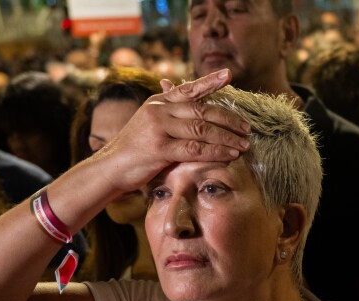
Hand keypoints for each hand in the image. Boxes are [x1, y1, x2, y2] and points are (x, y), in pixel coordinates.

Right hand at [93, 69, 251, 192]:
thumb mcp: (148, 121)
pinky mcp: (160, 149)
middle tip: (247, 128)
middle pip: (202, 111)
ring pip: (202, 130)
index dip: (210, 82)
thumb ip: (166, 109)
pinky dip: (216, 152)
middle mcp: (158, 110)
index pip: (188, 89)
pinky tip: (230, 155)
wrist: (111, 167)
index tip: (228, 76)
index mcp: (158, 102)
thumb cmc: (134, 147)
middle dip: (228, 120)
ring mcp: (158, 128)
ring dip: (227, 138)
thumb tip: (172, 86)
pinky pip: (196, 149)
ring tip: (244, 144)